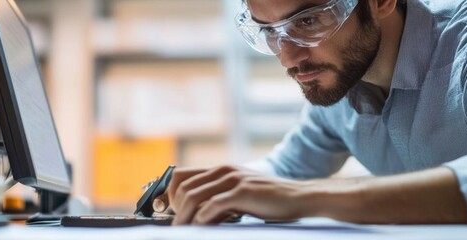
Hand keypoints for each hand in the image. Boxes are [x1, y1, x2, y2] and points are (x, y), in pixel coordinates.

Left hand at [167, 165, 311, 224]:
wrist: (298, 197)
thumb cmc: (269, 200)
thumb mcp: (240, 195)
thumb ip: (218, 201)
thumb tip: (196, 217)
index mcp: (221, 170)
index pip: (182, 175)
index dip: (170, 194)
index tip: (168, 212)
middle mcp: (224, 171)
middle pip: (183, 186)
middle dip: (174, 209)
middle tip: (176, 225)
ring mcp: (233, 179)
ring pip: (194, 196)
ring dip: (184, 216)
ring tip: (182, 230)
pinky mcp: (242, 191)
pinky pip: (213, 205)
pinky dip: (202, 218)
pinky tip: (201, 227)